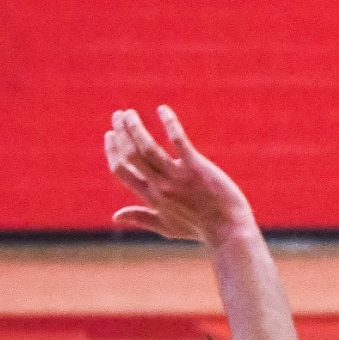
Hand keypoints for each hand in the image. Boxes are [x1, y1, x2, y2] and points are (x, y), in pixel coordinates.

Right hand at [104, 107, 253, 243]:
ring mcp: (177, 177)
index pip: (122, 171)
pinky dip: (169, 124)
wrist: (227, 229)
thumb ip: (141, 218)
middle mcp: (160, 186)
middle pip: (131, 155)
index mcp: (151, 197)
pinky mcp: (197, 168)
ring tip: (130, 113)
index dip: (112, 151)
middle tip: (119, 115)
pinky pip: (178, 142)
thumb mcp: (166, 227)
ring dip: (135, 128)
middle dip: (121, 133)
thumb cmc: (199, 227)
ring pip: (147, 148)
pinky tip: (163, 110)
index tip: (110, 134)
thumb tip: (116, 216)